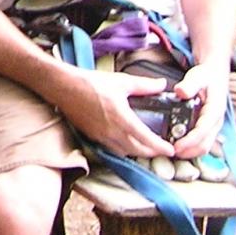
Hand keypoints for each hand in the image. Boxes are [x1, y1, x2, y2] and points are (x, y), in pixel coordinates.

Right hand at [59, 67, 173, 158]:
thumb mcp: (121, 81)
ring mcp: (101, 136)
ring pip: (123, 152)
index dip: (160, 147)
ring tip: (145, 148)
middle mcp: (112, 132)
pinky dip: (122, 149)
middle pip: (137, 150)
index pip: (146, 139)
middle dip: (151, 152)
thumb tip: (162, 85)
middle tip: (161, 150)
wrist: (64, 87)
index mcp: (122, 118)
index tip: (171, 150)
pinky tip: (124, 143)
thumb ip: (144, 85)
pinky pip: (111, 149)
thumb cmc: (91, 83)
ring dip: (136, 152)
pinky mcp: (92, 136)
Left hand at [169, 61, 228, 158]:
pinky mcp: (209, 128)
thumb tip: (180, 91)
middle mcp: (216, 121)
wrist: (215, 76)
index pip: (203, 131)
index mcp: (215, 110)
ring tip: (171, 151)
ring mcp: (213, 126)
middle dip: (188, 151)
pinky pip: (201, 142)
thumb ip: (190, 84)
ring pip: (204, 146)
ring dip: (189, 152)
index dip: (190, 141)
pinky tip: (176, 145)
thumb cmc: (206, 76)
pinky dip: (190, 147)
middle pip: (205, 144)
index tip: (176, 147)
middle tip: (169, 152)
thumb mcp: (198, 76)